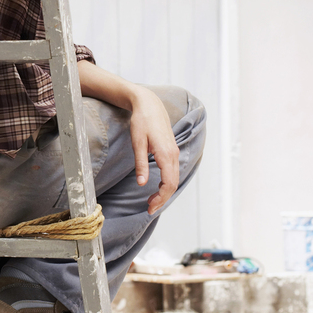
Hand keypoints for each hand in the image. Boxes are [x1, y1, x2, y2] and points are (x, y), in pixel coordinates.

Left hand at [128, 87, 179, 214]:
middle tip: (149, 208)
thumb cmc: (141, 121)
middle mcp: (174, 154)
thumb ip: (140, 164)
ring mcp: (174, 152)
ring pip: (174, 178)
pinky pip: (173, 171)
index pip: (169, 183)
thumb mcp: (137, 143)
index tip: (150, 207)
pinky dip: (167, 182)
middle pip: (173, 184)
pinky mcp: (172, 150)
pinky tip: (157, 186)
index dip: (161, 198)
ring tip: (152, 200)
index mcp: (166, 154)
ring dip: (165, 191)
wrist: (149, 104)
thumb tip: (142, 184)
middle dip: (163, 198)